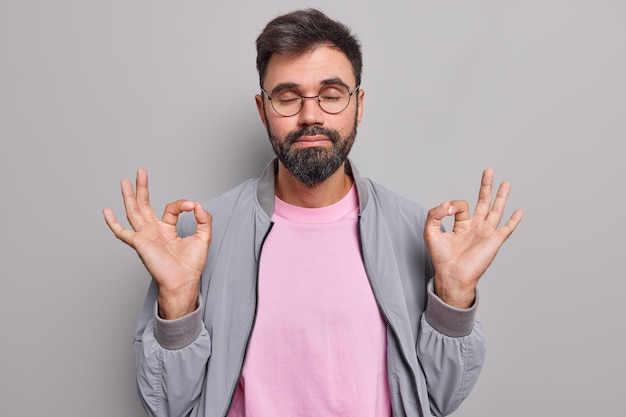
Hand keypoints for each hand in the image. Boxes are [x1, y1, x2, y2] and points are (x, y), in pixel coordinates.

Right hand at [102, 168, 211, 318]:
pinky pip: (122, 233)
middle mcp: (154, 230)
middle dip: (143, 188)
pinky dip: (113, 223)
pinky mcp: (139, 243)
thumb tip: (198, 205)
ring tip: (125, 181)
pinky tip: (106, 211)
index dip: (182, 204)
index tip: (192, 206)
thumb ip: (204, 219)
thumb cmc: (191, 264)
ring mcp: (145, 236)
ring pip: (133, 212)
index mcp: (167, 228)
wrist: (184, 281)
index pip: (171, 208)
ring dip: (129, 196)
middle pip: (145, 204)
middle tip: (141, 171)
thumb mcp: (203, 237)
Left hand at [424, 169, 522, 307]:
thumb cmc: (442, 258)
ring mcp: (486, 233)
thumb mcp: (431, 232)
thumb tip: (447, 204)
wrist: (453, 275)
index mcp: (461, 224)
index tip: (447, 210)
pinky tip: (519, 211)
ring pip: (496, 210)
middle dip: (485, 186)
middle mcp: (475, 227)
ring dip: (501, 196)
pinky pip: (507, 228)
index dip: (452, 205)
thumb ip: (435, 215)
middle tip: (488, 171)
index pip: (460, 205)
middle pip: (483, 201)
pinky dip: (514, 220)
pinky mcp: (495, 240)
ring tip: (506, 183)